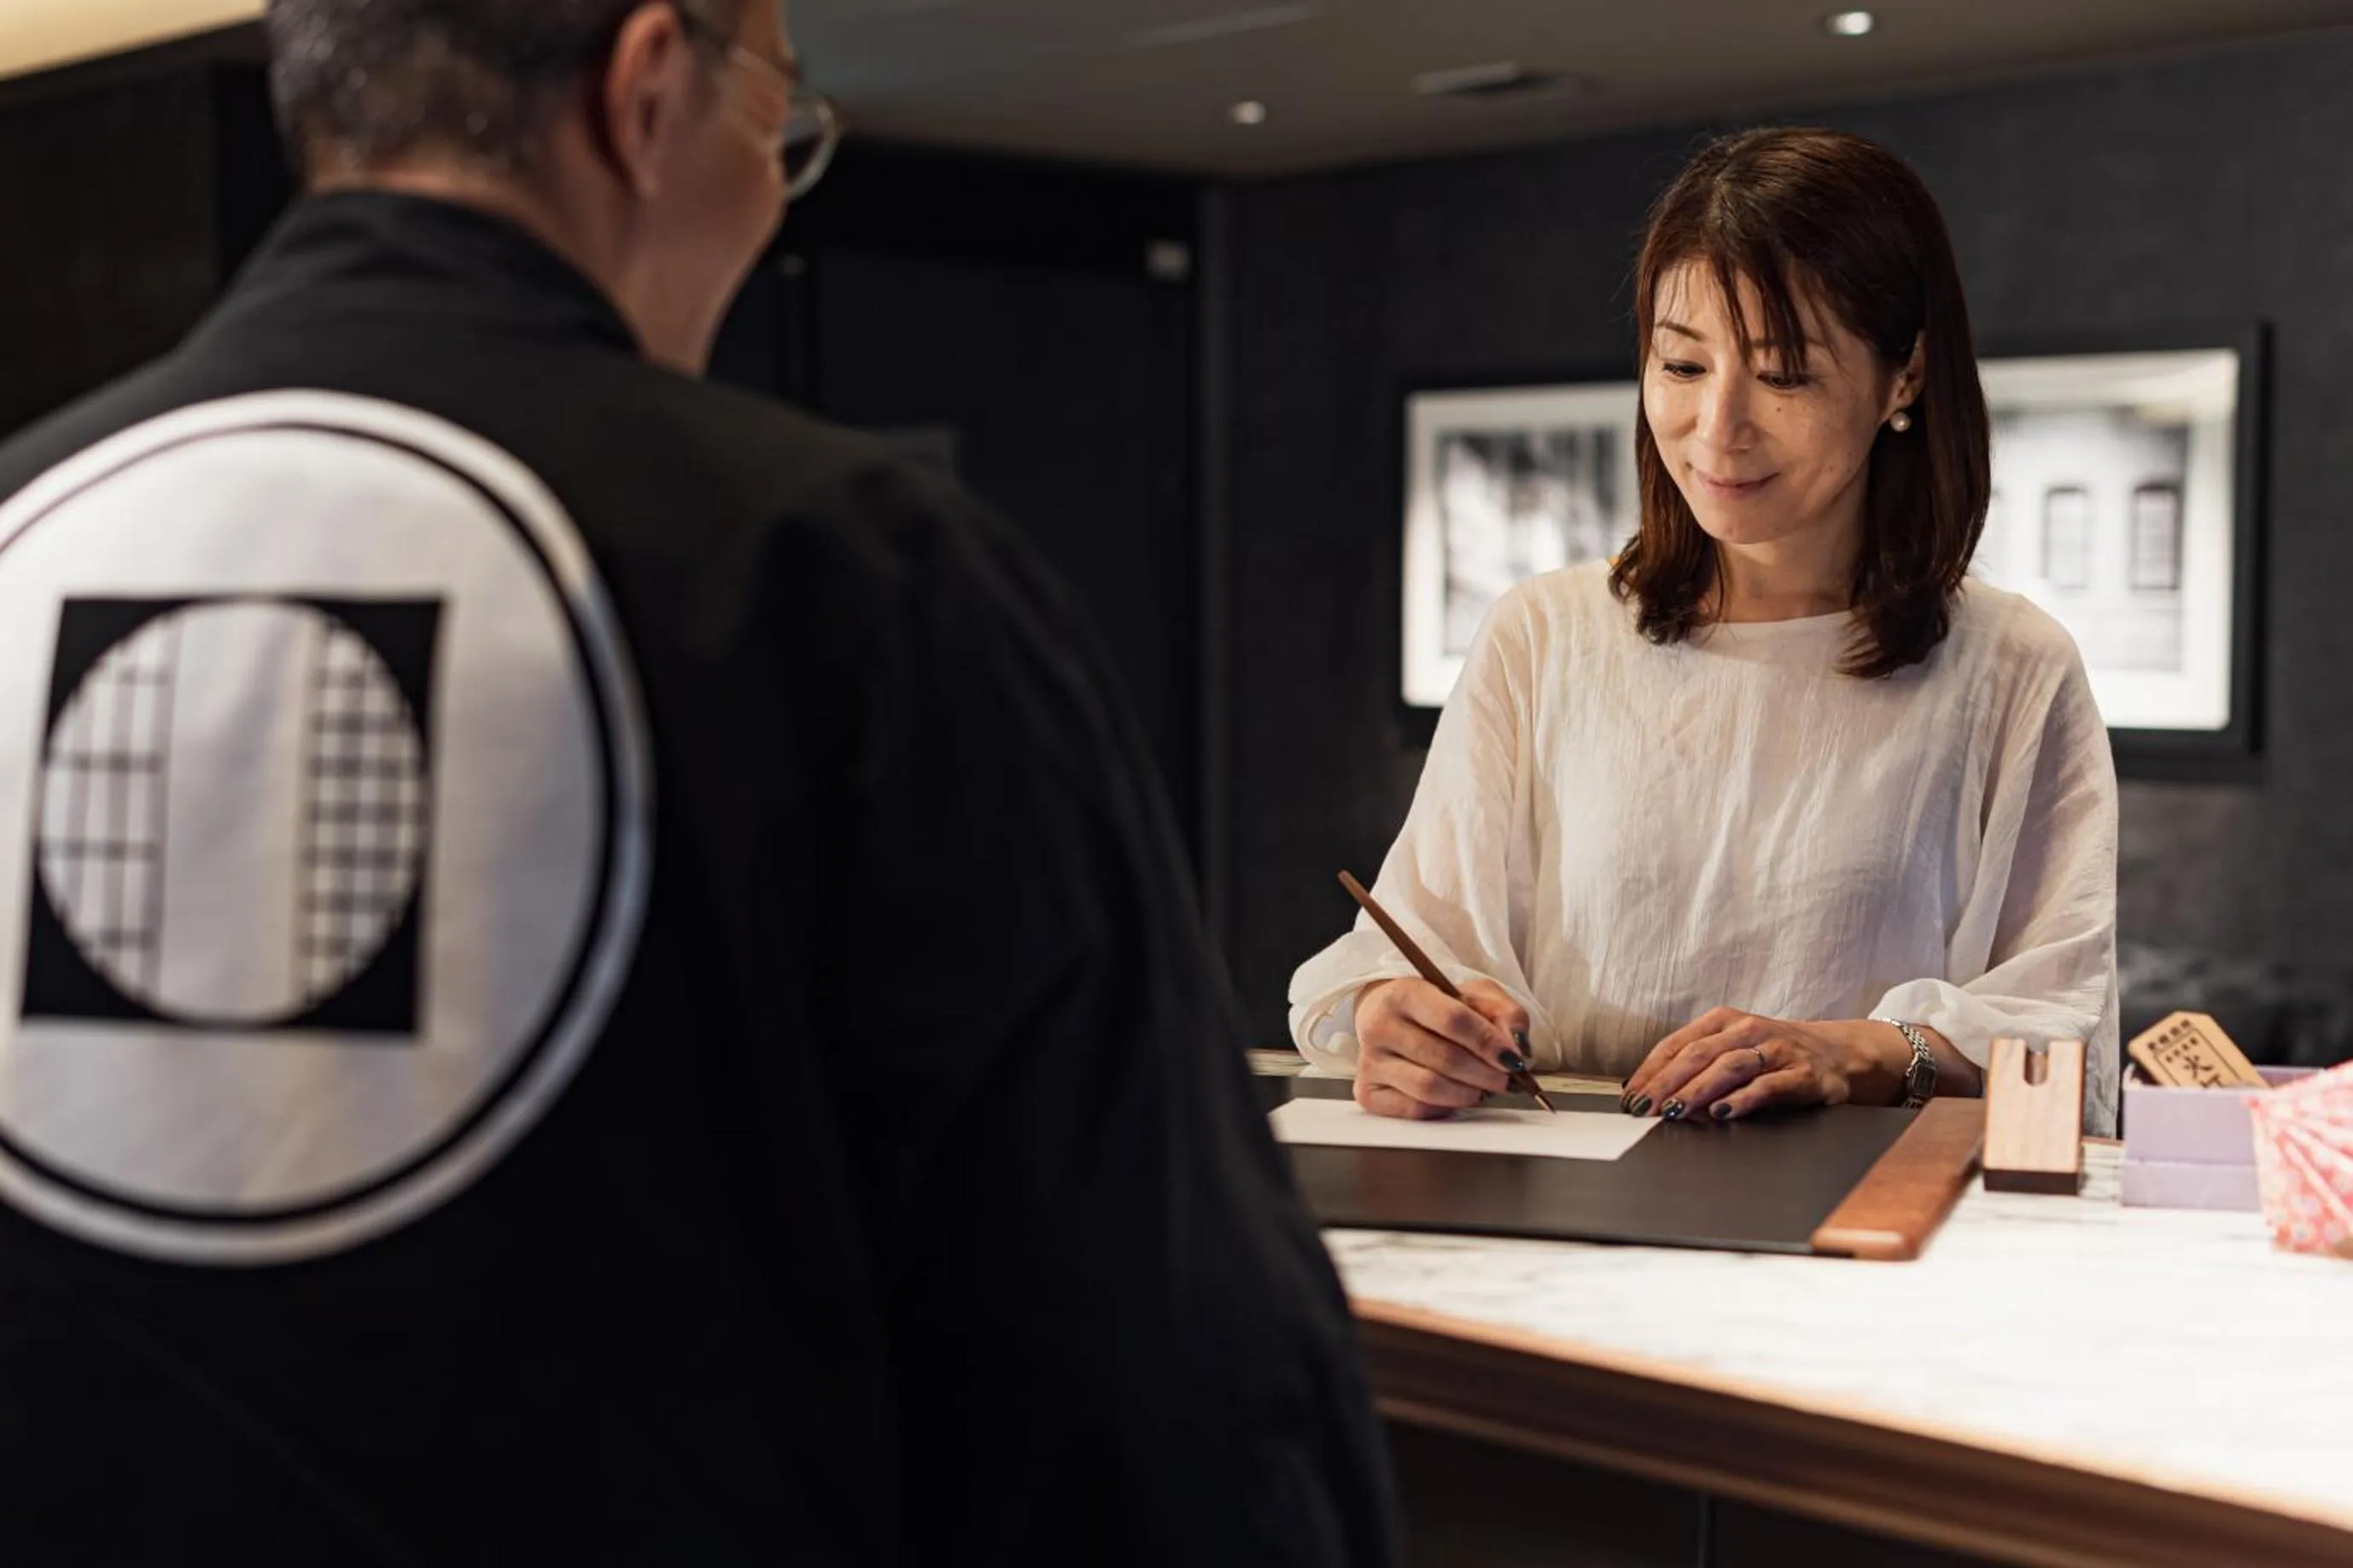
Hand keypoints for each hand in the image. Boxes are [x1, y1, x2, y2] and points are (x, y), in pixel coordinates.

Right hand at [1353, 977, 1530, 1119]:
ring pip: (1429, 1087)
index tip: (1512, 1058)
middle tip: (1504, 1078)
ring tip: (1482, 1088)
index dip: (1488, 1042)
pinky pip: (1415, 1109)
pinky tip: (1454, 1095)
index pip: (1453, 1020)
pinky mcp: (1368, 1091)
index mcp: (1404, 993)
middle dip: (1484, 1073)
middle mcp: (1379, 1026)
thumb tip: (1515, 1046)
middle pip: (1444, 1058)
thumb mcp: (1475, 995)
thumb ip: (1505, 1013)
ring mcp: (1369, 1061)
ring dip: (1467, 1093)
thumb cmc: (1437, 1007)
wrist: (1391, 1017)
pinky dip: (1444, 1107)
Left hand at [1620, 1008, 1916, 1122]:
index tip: (1630, 1096)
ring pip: (1729, 1067)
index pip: (1678, 1044)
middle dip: (1666, 1083)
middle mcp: (1749, 1029)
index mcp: (1724, 1020)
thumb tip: (1646, 1091)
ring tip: (1674, 1110)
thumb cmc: (1774, 1053)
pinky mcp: (1803, 1074)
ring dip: (1697, 1090)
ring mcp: (1778, 1050)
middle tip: (1643, 1108)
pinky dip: (1743, 1099)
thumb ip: (1695, 1065)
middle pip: (1698, 1054)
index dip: (1651, 1070)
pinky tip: (1722, 1113)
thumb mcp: (1733, 1048)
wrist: (1839, 1053)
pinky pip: (1768, 1086)